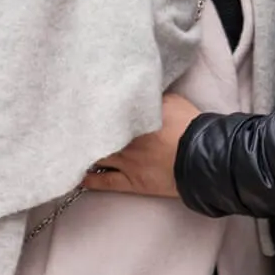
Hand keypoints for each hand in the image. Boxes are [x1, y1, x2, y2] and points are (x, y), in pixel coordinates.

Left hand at [81, 95, 200, 198]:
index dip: (92, 111)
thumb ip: (150, 97)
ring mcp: (125, 162)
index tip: (81, 106)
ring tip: (72, 150)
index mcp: (132, 118)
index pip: (104, 112)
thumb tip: (139, 92)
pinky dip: (90, 179)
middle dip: (83, 131)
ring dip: (83, 153)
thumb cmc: (190, 126)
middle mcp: (124, 140)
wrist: (204, 156)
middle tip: (70, 128)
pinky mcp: (131, 182)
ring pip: (96, 157)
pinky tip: (79, 176)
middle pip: (96, 134)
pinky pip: (104, 181)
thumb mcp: (171, 100)